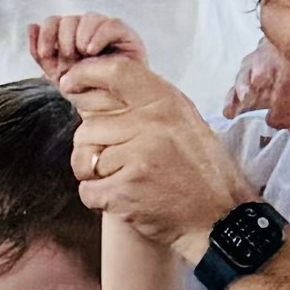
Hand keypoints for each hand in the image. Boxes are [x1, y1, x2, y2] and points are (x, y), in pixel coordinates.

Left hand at [23, 11, 151, 86]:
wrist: (113, 109)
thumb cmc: (87, 91)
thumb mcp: (58, 76)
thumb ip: (41, 54)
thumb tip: (31, 26)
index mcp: (70, 39)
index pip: (53, 22)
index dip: (46, 33)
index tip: (45, 53)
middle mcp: (87, 32)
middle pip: (69, 19)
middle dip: (64, 37)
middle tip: (68, 56)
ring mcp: (106, 33)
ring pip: (89, 17)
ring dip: (81, 35)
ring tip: (84, 53)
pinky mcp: (126, 36)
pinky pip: (111, 24)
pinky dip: (99, 34)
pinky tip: (92, 50)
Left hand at [65, 59, 249, 255]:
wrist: (219, 218)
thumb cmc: (199, 171)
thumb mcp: (183, 122)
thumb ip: (147, 104)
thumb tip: (97, 87)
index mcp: (167, 103)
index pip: (117, 72)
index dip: (85, 73)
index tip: (70, 82)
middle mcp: (152, 125)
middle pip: (89, 126)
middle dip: (94, 147)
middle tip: (118, 163)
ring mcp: (137, 158)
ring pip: (85, 158)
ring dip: (96, 174)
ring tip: (124, 181)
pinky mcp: (125, 191)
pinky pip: (87, 190)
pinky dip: (99, 198)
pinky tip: (124, 198)